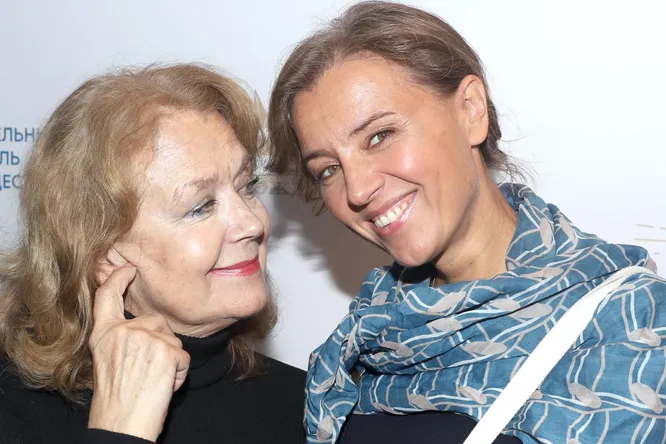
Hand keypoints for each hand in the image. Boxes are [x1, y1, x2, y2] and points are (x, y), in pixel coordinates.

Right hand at [87, 265, 189, 441]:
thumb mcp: (108, 360)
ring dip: (170, 359)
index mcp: (104, 335)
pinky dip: (179, 373)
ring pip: (173, 338)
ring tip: (153, 381)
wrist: (121, 424)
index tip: (128, 268)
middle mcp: (123, 332)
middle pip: (156, 321)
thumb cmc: (117, 399)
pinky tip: (163, 386)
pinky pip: (184, 356)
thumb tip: (143, 325)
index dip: (117, 278)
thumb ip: (121, 338)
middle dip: (161, 342)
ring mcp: (145, 338)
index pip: (106, 296)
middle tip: (147, 371)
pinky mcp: (167, 350)